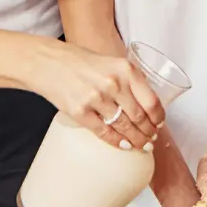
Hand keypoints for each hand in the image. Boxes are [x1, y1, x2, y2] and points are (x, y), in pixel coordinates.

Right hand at [28, 42, 163, 151]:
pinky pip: (104, 132)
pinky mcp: (80, 112)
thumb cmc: (80, 61)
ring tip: (140, 145)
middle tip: (151, 139)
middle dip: (148, 132)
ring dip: (135, 140)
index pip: (151, 101)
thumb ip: (128, 79)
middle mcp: (113, 84)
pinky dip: (116, 141)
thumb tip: (146, 102)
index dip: (158, 118)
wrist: (47, 62)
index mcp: (125, 69)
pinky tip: (123, 145)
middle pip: (139, 117)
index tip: (159, 125)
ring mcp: (96, 99)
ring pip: (124, 127)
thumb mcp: (111, 62)